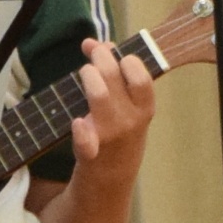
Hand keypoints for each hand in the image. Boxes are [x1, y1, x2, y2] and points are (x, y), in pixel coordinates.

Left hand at [67, 44, 156, 179]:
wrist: (112, 178)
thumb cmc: (119, 132)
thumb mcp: (128, 106)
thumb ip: (116, 73)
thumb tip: (96, 43)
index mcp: (144, 108)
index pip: (141, 79)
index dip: (126, 60)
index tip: (115, 53)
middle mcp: (130, 120)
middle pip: (114, 79)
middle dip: (101, 59)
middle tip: (93, 54)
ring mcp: (110, 135)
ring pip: (99, 97)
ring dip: (89, 78)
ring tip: (85, 72)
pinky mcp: (90, 151)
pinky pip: (86, 141)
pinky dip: (81, 131)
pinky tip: (78, 122)